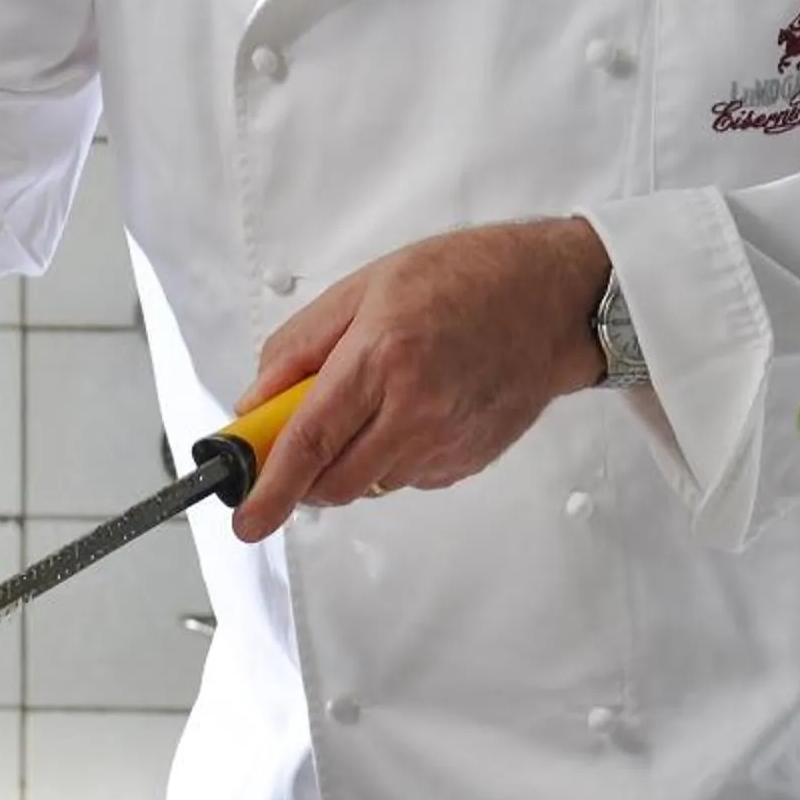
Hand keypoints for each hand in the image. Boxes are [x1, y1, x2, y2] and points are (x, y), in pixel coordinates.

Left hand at [225, 219, 609, 544]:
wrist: (553, 299)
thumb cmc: (462, 279)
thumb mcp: (362, 289)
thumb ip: (298, 348)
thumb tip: (256, 404)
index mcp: (381, 358)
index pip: (310, 442)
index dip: (271, 488)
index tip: (247, 520)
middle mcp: (415, 410)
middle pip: (335, 483)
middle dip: (303, 478)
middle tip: (296, 444)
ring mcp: (446, 442)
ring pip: (370, 485)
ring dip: (348, 463)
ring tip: (368, 405)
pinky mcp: (467, 461)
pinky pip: (407, 479)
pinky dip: (388, 458)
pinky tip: (408, 412)